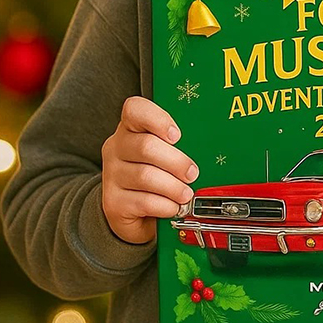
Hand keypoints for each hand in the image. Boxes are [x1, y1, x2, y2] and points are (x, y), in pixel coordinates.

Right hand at [101, 96, 198, 244]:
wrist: (135, 213)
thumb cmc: (158, 174)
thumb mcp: (168, 153)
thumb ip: (180, 145)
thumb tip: (209, 149)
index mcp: (131, 128)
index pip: (135, 109)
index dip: (157, 119)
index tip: (176, 135)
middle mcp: (117, 147)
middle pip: (146, 146)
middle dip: (176, 161)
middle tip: (192, 173)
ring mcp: (112, 175)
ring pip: (145, 176)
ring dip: (173, 186)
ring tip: (186, 194)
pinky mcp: (113, 202)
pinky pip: (143, 202)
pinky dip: (164, 206)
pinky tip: (173, 207)